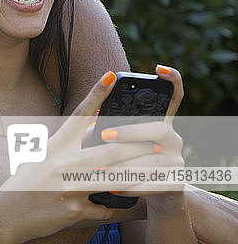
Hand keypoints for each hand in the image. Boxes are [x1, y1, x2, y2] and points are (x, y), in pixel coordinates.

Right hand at [0, 71, 162, 242]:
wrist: (7, 213)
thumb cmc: (25, 181)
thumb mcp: (43, 156)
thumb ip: (68, 143)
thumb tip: (92, 127)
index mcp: (56, 145)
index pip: (78, 115)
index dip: (95, 94)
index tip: (111, 75)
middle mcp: (63, 162)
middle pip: (110, 150)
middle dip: (138, 146)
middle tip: (159, 142)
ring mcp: (69, 186)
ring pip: (115, 180)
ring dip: (139, 177)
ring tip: (159, 172)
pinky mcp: (73, 209)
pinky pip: (102, 208)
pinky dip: (115, 208)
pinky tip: (127, 207)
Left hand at [100, 65, 184, 197]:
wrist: (152, 197)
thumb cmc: (126, 164)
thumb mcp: (116, 145)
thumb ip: (104, 132)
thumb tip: (87, 127)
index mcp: (160, 122)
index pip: (173, 96)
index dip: (171, 80)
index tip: (158, 68)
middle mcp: (173, 138)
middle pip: (157, 128)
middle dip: (129, 132)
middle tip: (104, 136)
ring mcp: (178, 160)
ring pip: (152, 158)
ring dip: (122, 163)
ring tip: (99, 166)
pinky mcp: (176, 183)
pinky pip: (152, 182)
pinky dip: (129, 185)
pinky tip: (111, 188)